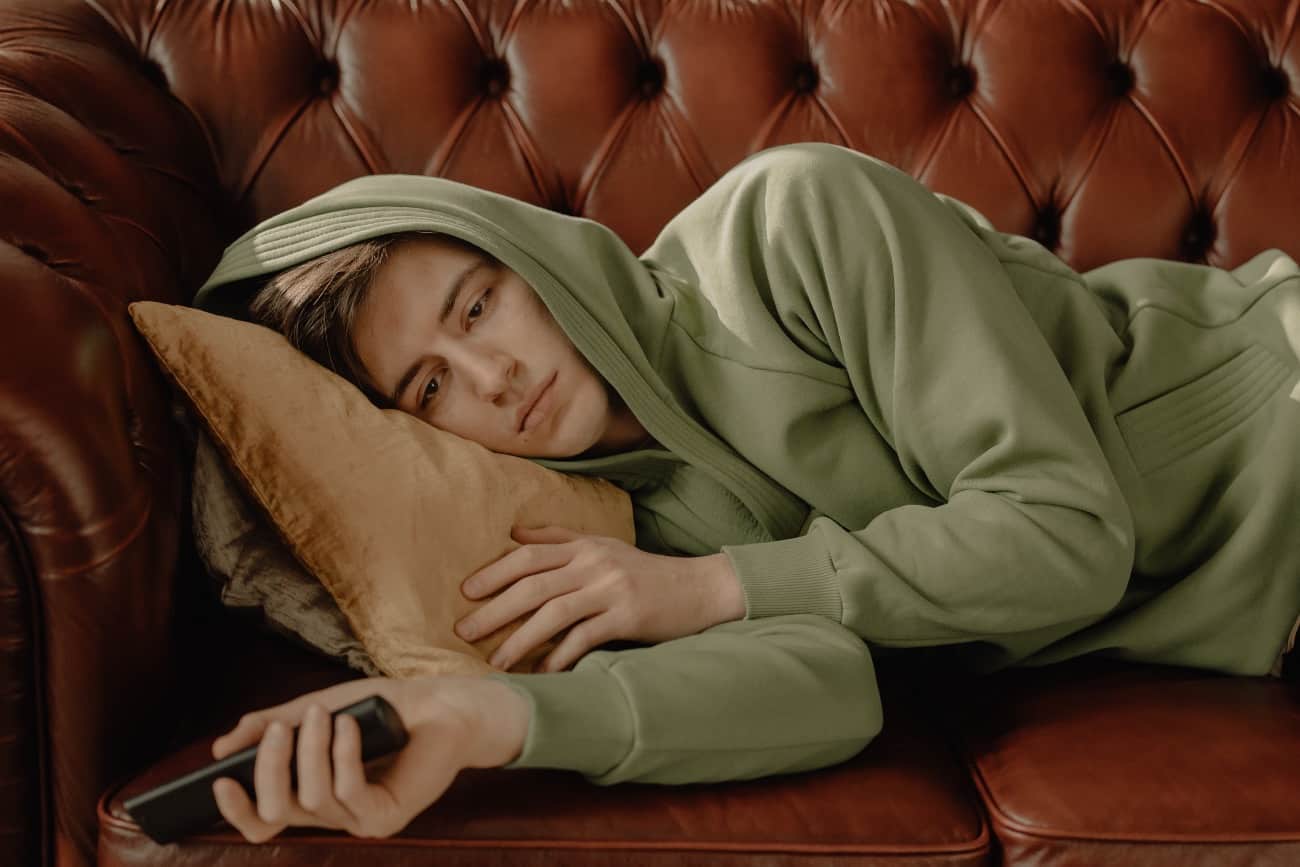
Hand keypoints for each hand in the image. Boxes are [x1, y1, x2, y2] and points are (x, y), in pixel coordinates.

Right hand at [209, 674, 529, 842]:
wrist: (440, 705)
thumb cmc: (380, 710)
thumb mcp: (317, 710)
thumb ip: (270, 727)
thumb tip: (219, 749)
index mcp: (311, 794)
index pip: (262, 820)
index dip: (235, 808)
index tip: (218, 779)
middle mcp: (331, 815)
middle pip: (276, 811)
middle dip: (269, 767)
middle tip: (279, 728)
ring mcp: (358, 820)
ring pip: (310, 799)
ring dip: (310, 751)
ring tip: (324, 715)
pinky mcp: (386, 816)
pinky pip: (348, 793)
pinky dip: (343, 755)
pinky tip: (350, 726)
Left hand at [453, 525, 745, 672]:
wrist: (698, 588)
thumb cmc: (645, 571)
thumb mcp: (602, 546)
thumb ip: (559, 538)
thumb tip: (513, 533)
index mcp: (584, 545)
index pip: (528, 555)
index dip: (494, 572)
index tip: (466, 593)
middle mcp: (594, 564)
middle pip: (533, 585)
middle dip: (494, 610)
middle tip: (464, 632)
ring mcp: (611, 589)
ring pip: (553, 613)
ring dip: (520, 640)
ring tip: (496, 662)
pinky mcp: (628, 616)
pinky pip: (585, 638)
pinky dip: (561, 657)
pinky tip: (543, 673)